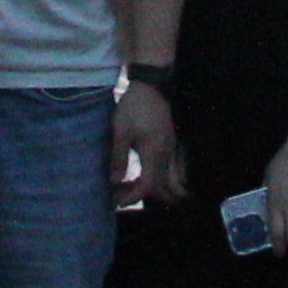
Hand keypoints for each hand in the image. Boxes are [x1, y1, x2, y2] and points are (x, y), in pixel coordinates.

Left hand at [111, 80, 177, 212]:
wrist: (151, 86)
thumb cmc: (134, 107)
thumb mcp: (120, 131)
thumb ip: (118, 158)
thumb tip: (114, 182)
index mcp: (154, 153)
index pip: (148, 186)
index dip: (133, 196)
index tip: (117, 200)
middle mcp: (167, 154)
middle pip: (161, 187)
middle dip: (142, 195)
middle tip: (121, 194)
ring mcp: (171, 149)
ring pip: (169, 179)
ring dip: (152, 188)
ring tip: (130, 186)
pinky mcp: (171, 143)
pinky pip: (172, 169)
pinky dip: (161, 178)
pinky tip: (146, 174)